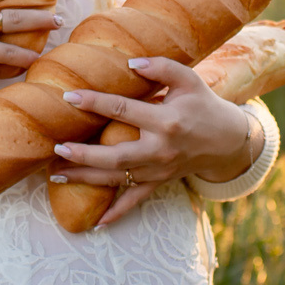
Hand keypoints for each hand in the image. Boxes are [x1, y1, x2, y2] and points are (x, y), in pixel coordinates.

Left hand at [48, 57, 263, 226]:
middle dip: (84, 153)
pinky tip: (96, 222)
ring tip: (56, 173)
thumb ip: (161, 68)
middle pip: (116, 155)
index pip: (123, 110)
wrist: (228, 140)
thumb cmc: (204, 105)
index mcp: (166, 120)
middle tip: (57, 147)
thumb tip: (130, 62)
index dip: (95, 102)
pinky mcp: (160, 182)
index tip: (69, 97)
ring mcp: (159, 170)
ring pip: (118, 178)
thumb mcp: (189, 80)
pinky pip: (136, 200)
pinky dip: (117, 212)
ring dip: (86, 178)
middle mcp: (160, 149)